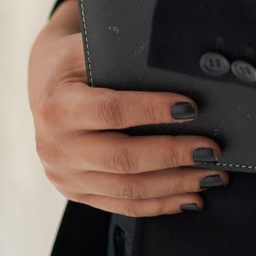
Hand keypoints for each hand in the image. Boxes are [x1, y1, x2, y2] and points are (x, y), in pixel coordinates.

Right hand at [29, 0, 227, 215]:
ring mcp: (65, 176)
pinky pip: (122, 206)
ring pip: (127, 188)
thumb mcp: (88, 49)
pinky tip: (189, 199)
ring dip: (174, 185)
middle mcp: (56, 148)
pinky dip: (159, 204)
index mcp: (57, 106)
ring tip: (211, 176)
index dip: (152, 110)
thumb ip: (123, 59)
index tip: (191, 107)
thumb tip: (181, 66)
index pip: (110, 111)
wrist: (44, 85)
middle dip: (173, 155)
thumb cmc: (76, 61)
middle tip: (211, 150)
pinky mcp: (76, 193)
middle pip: (122, 159)